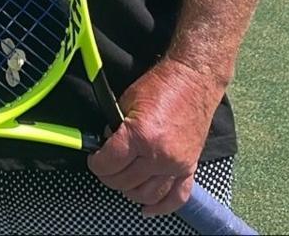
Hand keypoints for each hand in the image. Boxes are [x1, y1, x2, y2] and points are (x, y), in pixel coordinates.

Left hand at [86, 59, 221, 215]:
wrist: (193, 80)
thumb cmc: (162, 86)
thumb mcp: (126, 102)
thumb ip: (114, 129)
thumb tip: (105, 146)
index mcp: (141, 136)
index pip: (108, 164)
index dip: (96, 163)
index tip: (94, 158)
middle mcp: (159, 155)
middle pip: (124, 182)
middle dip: (109, 176)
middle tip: (106, 167)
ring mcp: (176, 164)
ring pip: (146, 194)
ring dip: (130, 191)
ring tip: (123, 180)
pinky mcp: (190, 167)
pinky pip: (176, 197)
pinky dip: (161, 207)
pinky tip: (148, 208)